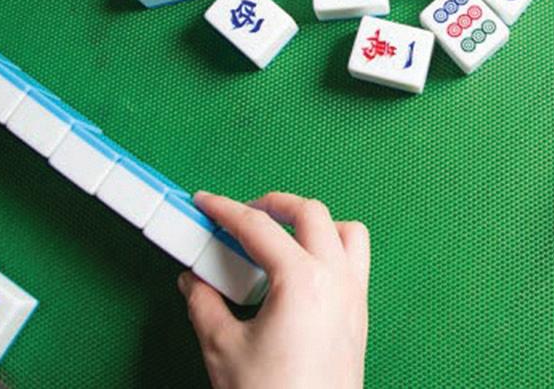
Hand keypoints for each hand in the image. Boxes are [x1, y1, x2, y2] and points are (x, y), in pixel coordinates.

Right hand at [178, 191, 369, 388]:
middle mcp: (336, 280)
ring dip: (313, 222)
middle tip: (241, 214)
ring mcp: (354, 297)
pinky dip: (332, 249)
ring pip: (346, 230)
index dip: (225, 209)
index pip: (257, 226)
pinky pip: (356, 261)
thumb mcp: (223, 349)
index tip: (206, 204)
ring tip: (280, 234)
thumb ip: (204, 304)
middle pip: (310, 212)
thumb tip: (193, 281)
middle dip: (273, 204)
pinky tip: (303, 269)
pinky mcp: (360, 317)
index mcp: (301, 280)